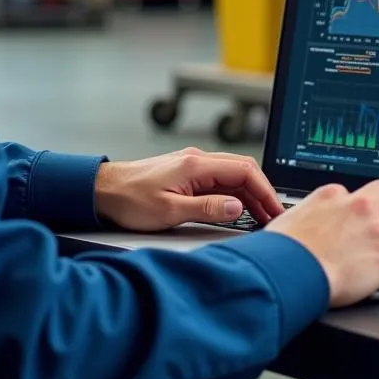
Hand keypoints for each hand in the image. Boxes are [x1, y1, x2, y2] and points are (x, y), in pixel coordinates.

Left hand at [94, 147, 283, 231]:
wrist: (102, 190)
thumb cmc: (129, 200)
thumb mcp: (170, 211)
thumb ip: (206, 208)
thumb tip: (237, 208)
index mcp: (196, 164)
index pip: (244, 171)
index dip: (265, 191)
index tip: (275, 210)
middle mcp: (197, 160)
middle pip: (242, 170)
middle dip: (262, 193)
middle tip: (274, 218)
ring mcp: (192, 166)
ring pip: (232, 176)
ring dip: (249, 195)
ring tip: (261, 218)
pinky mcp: (186, 174)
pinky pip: (219, 180)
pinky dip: (234, 194)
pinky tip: (237, 211)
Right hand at [266, 180, 378, 306]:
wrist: (289, 270)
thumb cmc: (282, 251)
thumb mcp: (288, 220)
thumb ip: (304, 216)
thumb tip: (300, 224)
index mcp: (331, 195)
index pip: (355, 193)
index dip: (359, 207)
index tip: (360, 219)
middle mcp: (357, 205)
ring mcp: (375, 228)